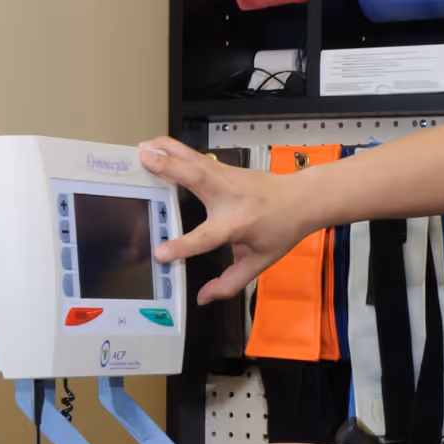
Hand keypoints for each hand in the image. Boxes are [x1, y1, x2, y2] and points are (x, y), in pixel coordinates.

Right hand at [137, 137, 313, 301]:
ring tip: (140, 146)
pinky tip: (157, 145)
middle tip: (143, 161)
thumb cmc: (282, 229)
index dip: (182, 247)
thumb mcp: (259, 262)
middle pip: (196, 178)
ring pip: (194, 159)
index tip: (161, 253)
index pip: (205, 237)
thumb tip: (204, 298)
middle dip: (169, 169)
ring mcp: (227, 177)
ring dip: (167, 151)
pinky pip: (195, 156)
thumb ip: (230, 283)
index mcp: (237, 223)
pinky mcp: (224, 168)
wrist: (303, 199)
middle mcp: (229, 196)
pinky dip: (174, 149)